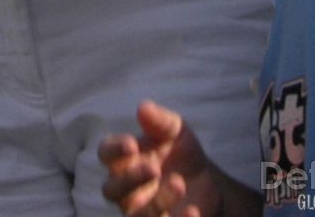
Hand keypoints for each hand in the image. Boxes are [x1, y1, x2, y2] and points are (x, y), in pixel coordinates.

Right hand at [100, 102, 223, 215]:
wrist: (209, 183)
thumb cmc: (181, 152)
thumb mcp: (176, 132)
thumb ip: (160, 121)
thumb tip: (143, 108)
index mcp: (125, 159)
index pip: (106, 154)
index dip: (114, 150)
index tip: (132, 144)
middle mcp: (127, 188)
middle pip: (111, 190)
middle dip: (130, 180)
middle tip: (154, 169)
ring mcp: (143, 211)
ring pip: (135, 215)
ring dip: (157, 201)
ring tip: (179, 184)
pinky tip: (193, 211)